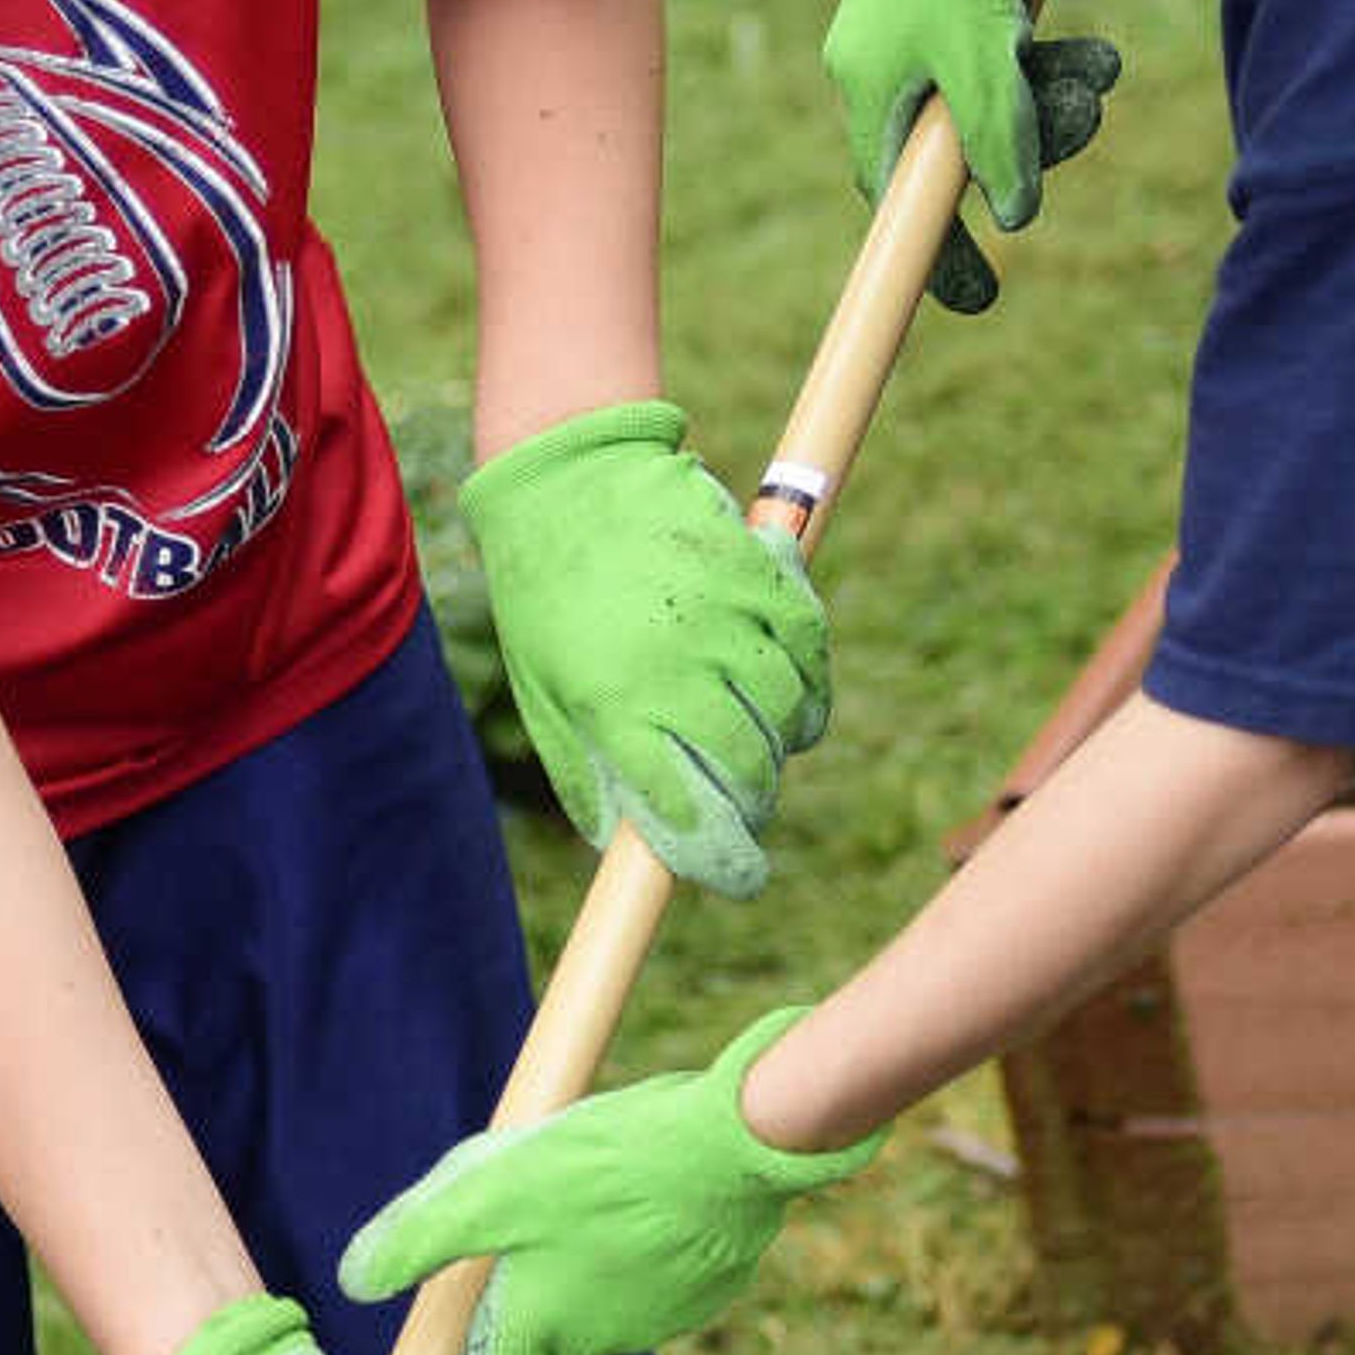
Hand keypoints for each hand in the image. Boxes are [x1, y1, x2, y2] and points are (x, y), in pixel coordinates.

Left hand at [338, 1008, 881, 1354]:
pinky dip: (630, 1271)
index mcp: (538, 1326)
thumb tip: (358, 1279)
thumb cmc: (605, 1167)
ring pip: (594, 1326)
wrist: (734, 1147)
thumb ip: (419, 1236)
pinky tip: (637, 1213)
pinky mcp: (698, 1292)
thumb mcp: (491, 1186)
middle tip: (496, 1332)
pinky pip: (648, 1295)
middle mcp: (596, 1341)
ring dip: (574, 1301)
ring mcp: (656, 1321)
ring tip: (574, 1227)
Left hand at [459, 401, 829, 898]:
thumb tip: (613, 842)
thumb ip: (579, 766)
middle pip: (743, 763)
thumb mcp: (541, 690)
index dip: (717, 853)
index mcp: (610, 702)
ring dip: (787, 744)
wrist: (570, 480)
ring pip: (784, 708)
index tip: (737, 874)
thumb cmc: (547, 595)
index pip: (680, 804)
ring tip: (773, 751)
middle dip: (756, 800)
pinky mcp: (755, 572)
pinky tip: (800, 701)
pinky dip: (813, 683)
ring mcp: (720, 616)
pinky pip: (809, 645)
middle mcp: (672, 665)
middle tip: (754, 807)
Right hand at [825, 0, 1116, 310]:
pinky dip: (1059, 63)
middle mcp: (893, 63)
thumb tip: (1011, 217)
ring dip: (1060, 98)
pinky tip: (1097, 54)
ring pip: (1001, 103)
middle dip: (1033, 143)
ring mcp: (932, 32)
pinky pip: (1016, 61)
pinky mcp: (972, 1)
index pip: (894, 197)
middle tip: (1085, 117)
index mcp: (869, 82)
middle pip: (961, 150)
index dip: (936, 251)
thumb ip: (998, 139)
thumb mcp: (984, 54)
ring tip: (1100, 69)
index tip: (978, 301)